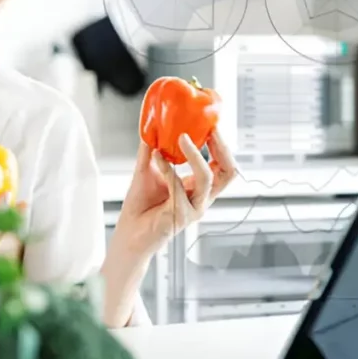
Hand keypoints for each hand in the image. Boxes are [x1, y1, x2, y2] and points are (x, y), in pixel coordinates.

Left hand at [113, 130, 236, 259]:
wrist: (129, 233)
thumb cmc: (140, 208)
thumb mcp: (147, 170)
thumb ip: (151, 150)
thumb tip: (152, 127)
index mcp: (197, 187)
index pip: (222, 165)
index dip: (221, 145)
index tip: (211, 125)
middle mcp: (200, 198)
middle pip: (228, 173)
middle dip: (222, 147)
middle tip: (210, 129)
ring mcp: (193, 208)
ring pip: (207, 179)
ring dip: (195, 155)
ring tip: (181, 137)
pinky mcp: (180, 216)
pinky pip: (179, 189)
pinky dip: (168, 169)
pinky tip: (156, 157)